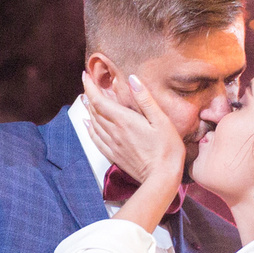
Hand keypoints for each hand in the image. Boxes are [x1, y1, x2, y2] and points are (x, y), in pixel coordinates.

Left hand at [82, 74, 183, 222]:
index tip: (86, 75)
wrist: (162, 178)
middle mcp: (114, 131)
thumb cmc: (167, 148)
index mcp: (124, 120)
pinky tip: (88, 124)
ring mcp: (113, 144)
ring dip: (88, 109)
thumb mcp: (161, 120)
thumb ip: (145, 99)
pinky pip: (96, 139)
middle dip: (89, 95)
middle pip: (94, 110)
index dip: (90, 86)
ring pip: (94, 123)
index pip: (99, 100)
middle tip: (87, 83)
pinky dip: (89, 129)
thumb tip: (133, 79)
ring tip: (86, 99)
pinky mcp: (114, 155)